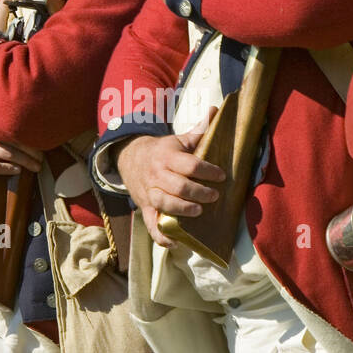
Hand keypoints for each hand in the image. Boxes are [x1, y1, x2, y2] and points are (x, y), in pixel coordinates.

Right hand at [0, 126, 42, 179]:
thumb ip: (8, 128)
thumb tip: (37, 131)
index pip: (16, 128)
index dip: (31, 135)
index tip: (44, 141)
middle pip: (15, 141)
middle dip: (32, 150)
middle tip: (42, 158)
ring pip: (8, 154)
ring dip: (25, 161)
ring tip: (36, 166)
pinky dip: (8, 169)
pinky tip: (17, 170)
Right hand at [116, 109, 224, 245]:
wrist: (130, 158)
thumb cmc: (162, 151)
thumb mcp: (178, 139)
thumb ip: (198, 131)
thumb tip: (215, 111)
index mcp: (167, 157)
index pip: (189, 165)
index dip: (207, 171)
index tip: (222, 175)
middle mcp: (157, 175)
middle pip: (178, 186)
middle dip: (198, 192)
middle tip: (215, 196)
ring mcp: (150, 193)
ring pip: (165, 204)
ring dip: (183, 210)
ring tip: (199, 211)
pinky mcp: (146, 208)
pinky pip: (151, 225)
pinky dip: (163, 236)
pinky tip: (177, 242)